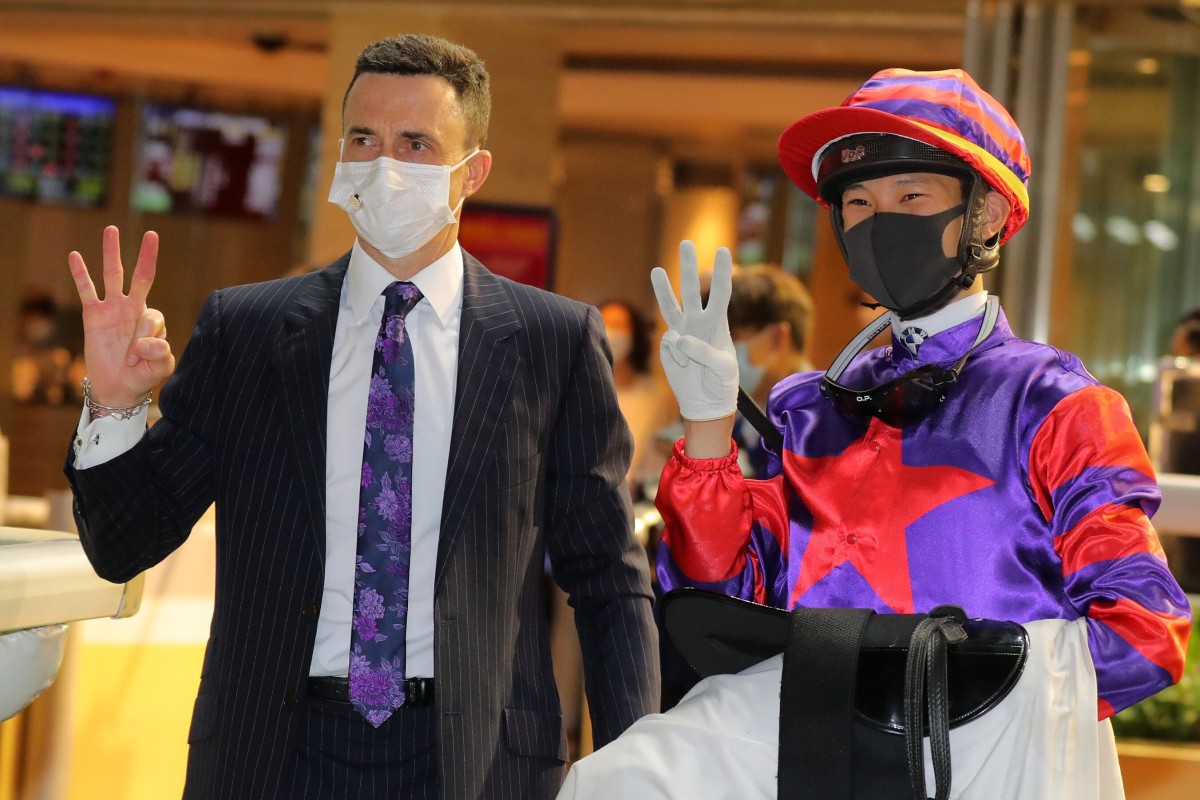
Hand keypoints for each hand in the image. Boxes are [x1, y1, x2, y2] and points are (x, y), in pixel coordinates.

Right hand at [68, 226, 174, 406]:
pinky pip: (86, 290)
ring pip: (113, 275)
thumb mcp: (160, 368)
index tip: (135, 358)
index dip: (143, 340)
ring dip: (113, 253)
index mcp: (153, 320)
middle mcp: (134, 308)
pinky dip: (81, 273)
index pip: (151, 318)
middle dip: (146, 256)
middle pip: (141, 276)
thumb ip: (161, 355)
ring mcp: (113, 308)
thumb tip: (146, 342)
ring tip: (111, 229)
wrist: (118, 386)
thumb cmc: (143, 375)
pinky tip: (75, 256)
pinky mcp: (93, 314)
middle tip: (152, 235)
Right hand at [650, 240, 737, 421]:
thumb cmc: (721, 383)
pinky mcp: (668, 348)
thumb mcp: (723, 369)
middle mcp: (698, 322)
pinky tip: (684, 366)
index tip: (723, 250)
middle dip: (689, 266)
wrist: (705, 403)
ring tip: (656, 270)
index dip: (722, 272)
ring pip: (670, 306)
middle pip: (692, 290)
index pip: (721, 292)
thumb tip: (678, 337)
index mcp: (718, 324)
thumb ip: (704, 351)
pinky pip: (668, 344)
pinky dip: (676, 355)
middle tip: (686, 243)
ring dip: (663, 289)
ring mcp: (681, 333)